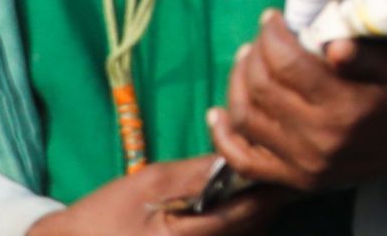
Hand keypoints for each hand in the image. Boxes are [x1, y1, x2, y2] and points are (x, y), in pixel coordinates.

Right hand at [29, 156, 279, 233]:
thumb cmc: (102, 216)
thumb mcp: (147, 183)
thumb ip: (194, 173)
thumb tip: (235, 158)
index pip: (244, 214)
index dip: (269, 189)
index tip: (284, 163)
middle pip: (250, 230)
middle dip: (266, 202)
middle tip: (277, 168)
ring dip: (253, 215)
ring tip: (260, 184)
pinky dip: (235, 227)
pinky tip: (233, 206)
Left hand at [206, 11, 386, 193]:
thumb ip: (364, 53)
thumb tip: (330, 43)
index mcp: (345, 108)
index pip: (287, 64)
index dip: (272, 35)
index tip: (272, 16)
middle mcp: (319, 140)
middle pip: (261, 89)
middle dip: (255, 54)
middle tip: (262, 34)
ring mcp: (304, 165)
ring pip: (247, 119)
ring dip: (237, 84)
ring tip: (248, 60)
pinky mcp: (297, 179)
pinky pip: (246, 161)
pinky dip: (224, 137)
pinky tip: (217, 113)